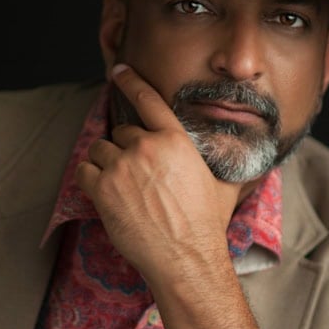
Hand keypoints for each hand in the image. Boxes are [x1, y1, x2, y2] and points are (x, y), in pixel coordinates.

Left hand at [75, 64, 242, 284]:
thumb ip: (224, 163)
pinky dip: (90, 179)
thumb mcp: (223, 184)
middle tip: (136, 175)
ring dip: (105, 163)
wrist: (186, 258)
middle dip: (125, 150)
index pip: (148, 100)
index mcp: (175, 140)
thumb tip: (244, 156)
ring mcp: (122, 168)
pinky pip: (84, 171)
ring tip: (121, 186)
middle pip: (121, 132)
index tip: (119, 70)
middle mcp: (147, 148)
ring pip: (99, 149)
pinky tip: (105, 193)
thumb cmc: (206, 224)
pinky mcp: (103, 190)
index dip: (131, 81)